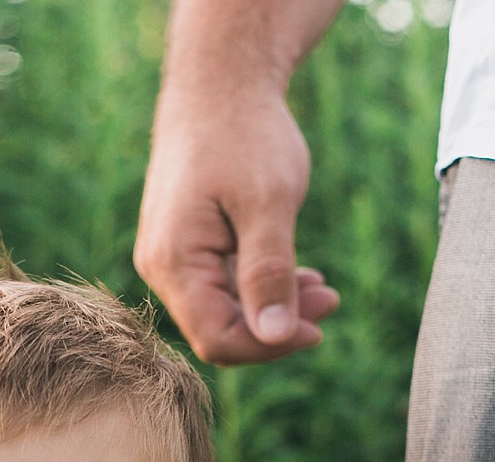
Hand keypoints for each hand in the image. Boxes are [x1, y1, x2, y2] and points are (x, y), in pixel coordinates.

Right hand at [135, 93, 339, 364]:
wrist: (219, 82)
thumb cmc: (244, 134)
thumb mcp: (268, 204)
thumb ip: (270, 272)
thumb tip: (277, 337)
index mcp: (174, 261)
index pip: (216, 338)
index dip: (268, 346)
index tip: (317, 330)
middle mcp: (163, 266)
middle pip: (220, 328)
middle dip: (277, 326)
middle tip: (331, 301)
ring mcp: (174, 256)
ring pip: (225, 307)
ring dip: (276, 306)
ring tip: (324, 289)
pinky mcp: (189, 245)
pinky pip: (225, 283)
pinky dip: (264, 284)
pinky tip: (302, 276)